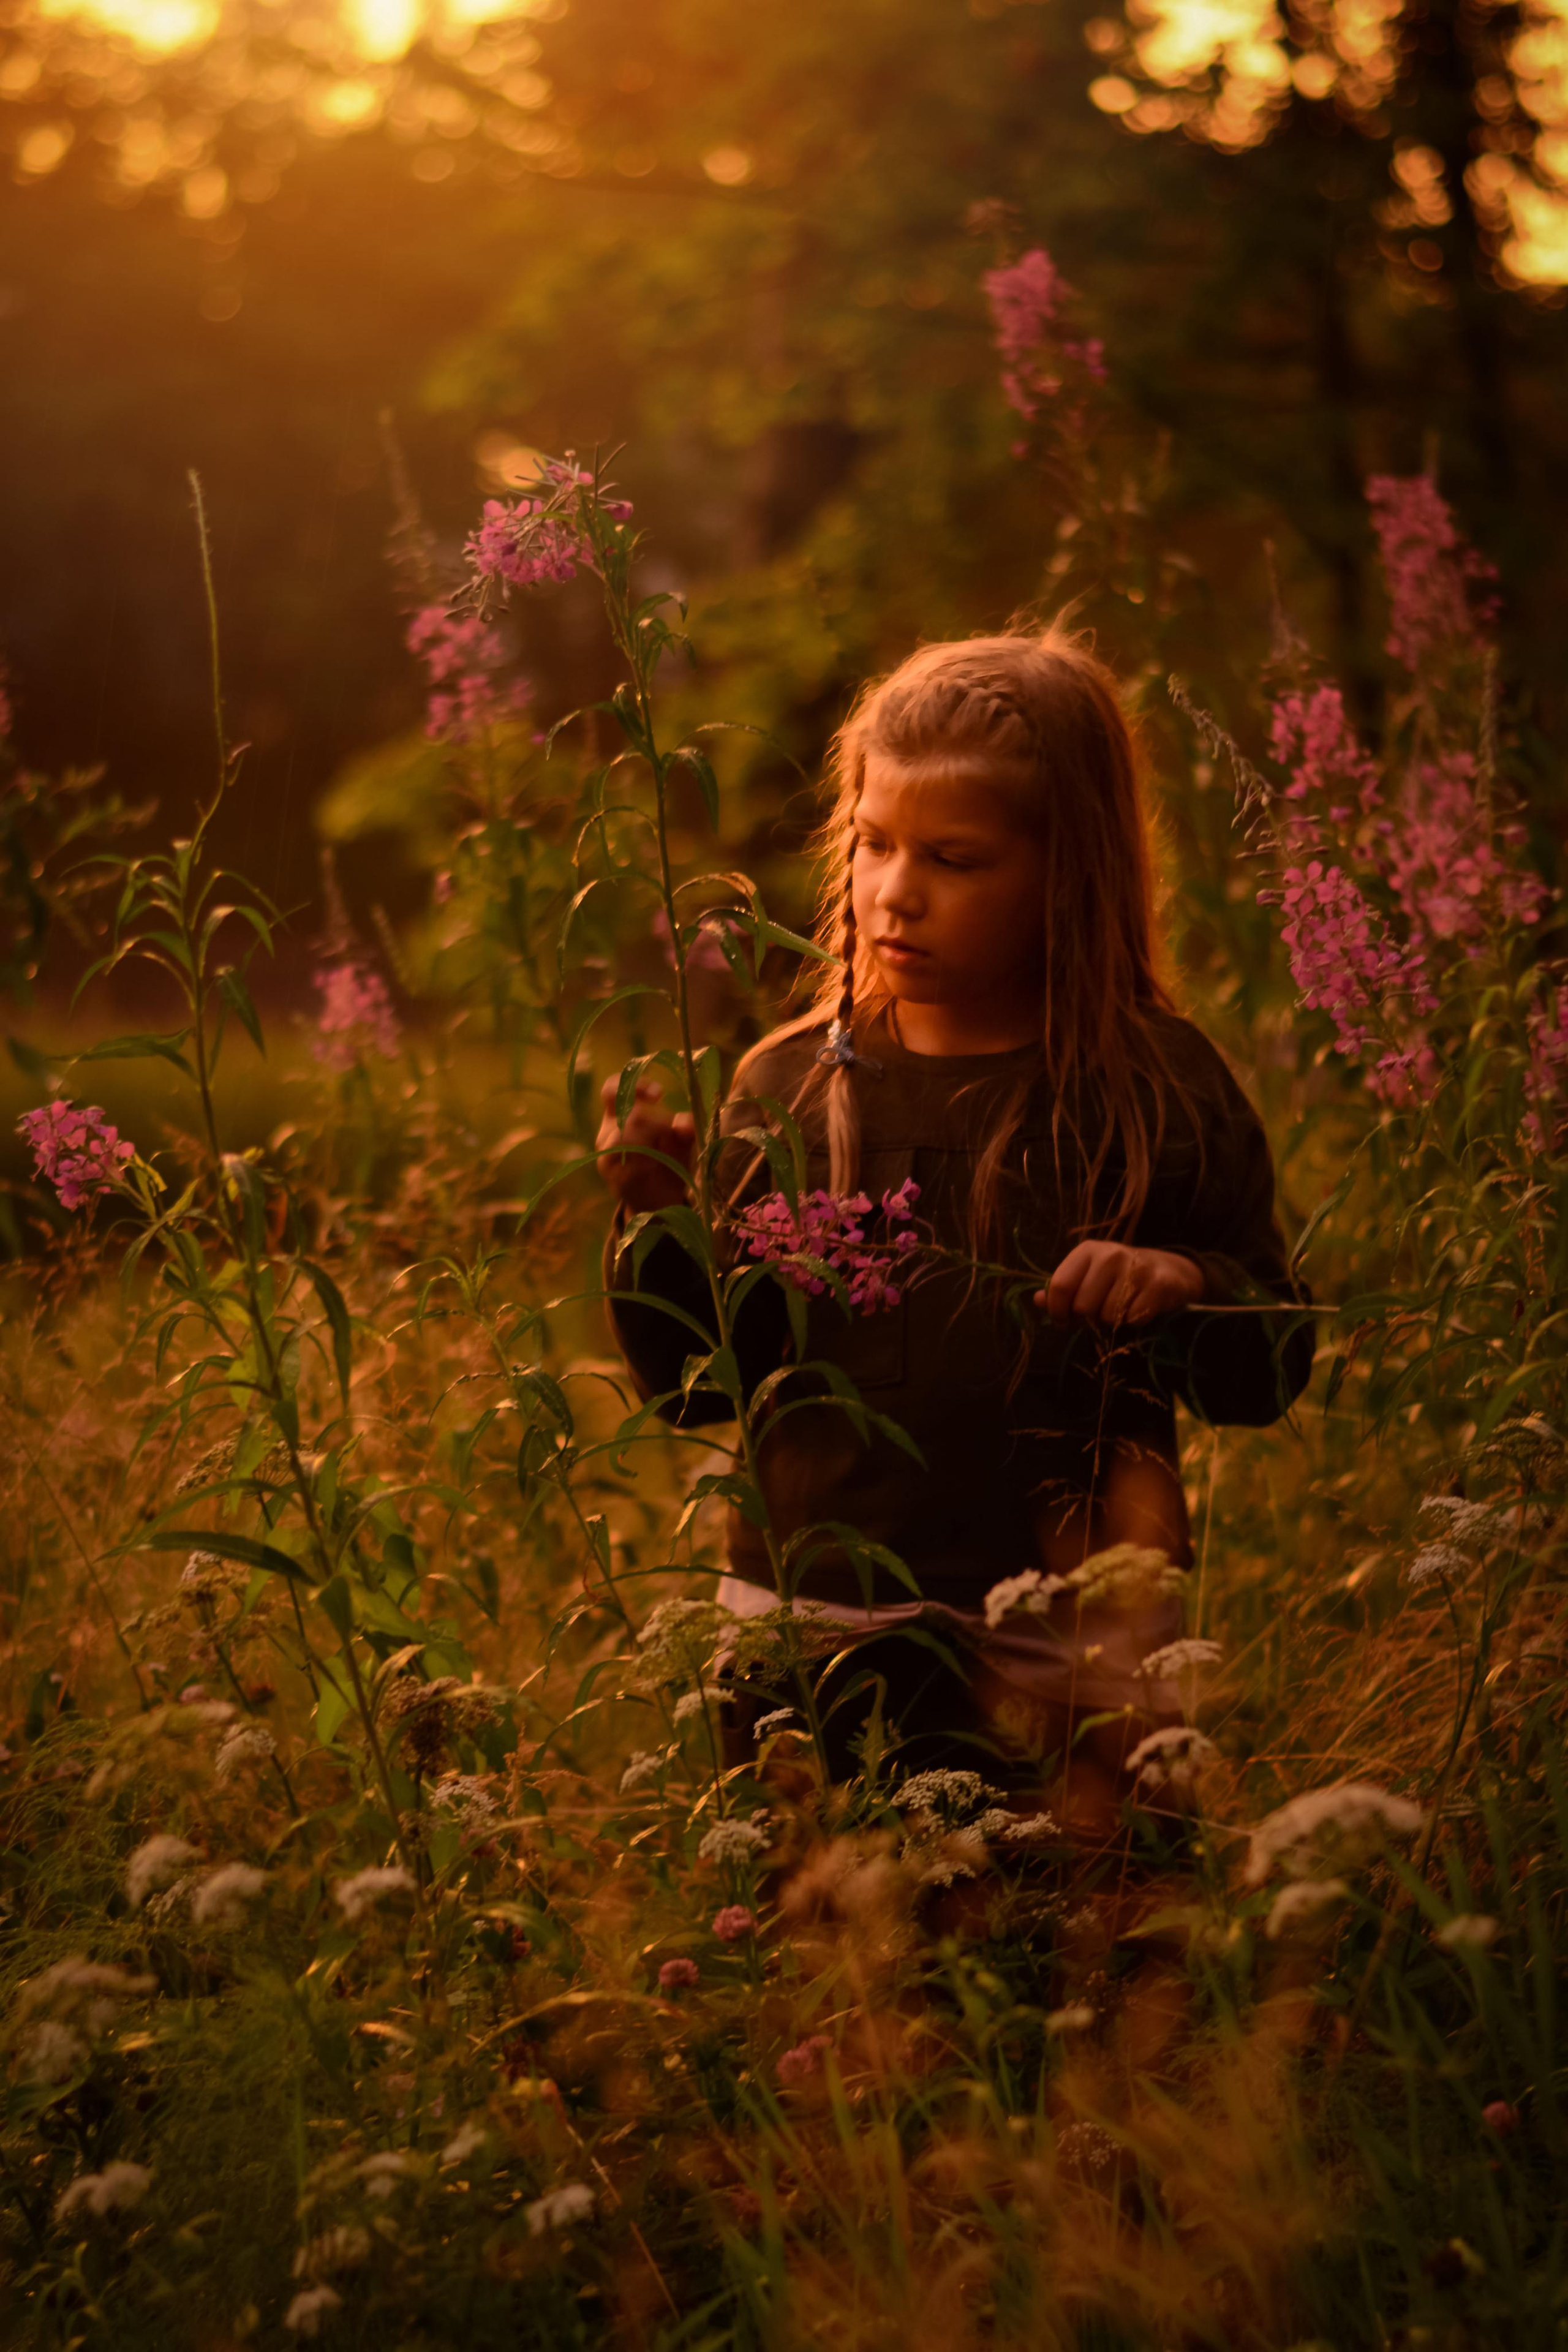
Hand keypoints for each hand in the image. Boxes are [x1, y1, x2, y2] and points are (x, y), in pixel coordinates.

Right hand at [595, 1077, 695, 1214]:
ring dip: (651, 1140)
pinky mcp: (612, 1175)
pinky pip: (625, 1160)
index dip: (632, 1085)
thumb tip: (684, 1124)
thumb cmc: (669, 1162)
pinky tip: (654, 1166)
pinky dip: (645, 1161)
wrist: (660, 1202)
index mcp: (620, 1116)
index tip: (659, 1094)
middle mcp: (608, 1132)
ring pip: (623, 1134)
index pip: (613, 1089)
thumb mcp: (682, 1141)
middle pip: (627, 1113)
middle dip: (657, 1122)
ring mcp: (606, 1155)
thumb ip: (686, 1128)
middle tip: (673, 1135)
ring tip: (664, 1154)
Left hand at [1035, 1242, 1204, 1329]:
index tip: (1064, 1320)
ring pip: (1108, 1316)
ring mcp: (1135, 1269)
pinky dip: (1133, 1322)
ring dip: (1112, 1321)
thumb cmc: (1120, 1276)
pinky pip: (1132, 1319)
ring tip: (1121, 1308)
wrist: (1169, 1270)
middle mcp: (1110, 1255)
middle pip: (1083, 1306)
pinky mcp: (1157, 1286)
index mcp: (1087, 1251)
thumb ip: (1063, 1289)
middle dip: (1088, 1319)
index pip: (1059, 1285)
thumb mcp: (1089, 1276)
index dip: (1057, 1311)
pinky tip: (1138, 1308)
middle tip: (1099, 1315)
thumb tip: (1038, 1300)